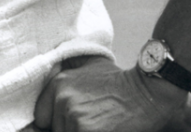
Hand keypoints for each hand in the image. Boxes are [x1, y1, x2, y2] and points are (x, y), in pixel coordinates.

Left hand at [31, 56, 187, 131]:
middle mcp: (62, 98)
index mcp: (57, 83)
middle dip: (71, 129)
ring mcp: (73, 115)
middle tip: (94, 122)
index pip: (42, 118)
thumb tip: (54, 74)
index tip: (75, 122)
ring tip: (100, 126)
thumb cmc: (120, 83)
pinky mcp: (87, 130)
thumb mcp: (89, 65)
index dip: (58, 123)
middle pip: (56, 130)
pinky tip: (105, 130)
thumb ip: (68, 67)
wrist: (148, 93)